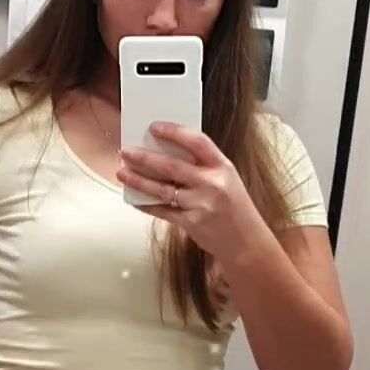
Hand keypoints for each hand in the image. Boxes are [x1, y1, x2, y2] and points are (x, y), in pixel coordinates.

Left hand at [117, 121, 249, 257]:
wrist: (247, 242)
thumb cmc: (235, 209)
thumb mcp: (227, 180)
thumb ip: (204, 167)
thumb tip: (168, 154)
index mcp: (223, 167)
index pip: (197, 142)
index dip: (174, 132)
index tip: (154, 127)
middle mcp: (212, 184)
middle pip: (171, 166)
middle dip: (144, 158)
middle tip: (126, 152)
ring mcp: (201, 204)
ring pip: (162, 189)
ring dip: (138, 180)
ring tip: (122, 173)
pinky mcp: (191, 223)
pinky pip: (162, 210)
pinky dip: (146, 204)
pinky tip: (134, 199)